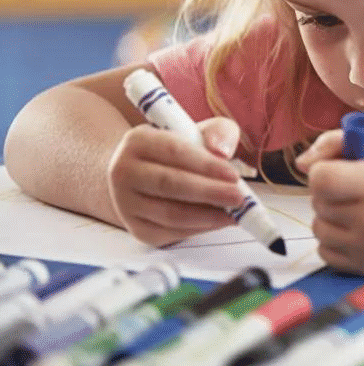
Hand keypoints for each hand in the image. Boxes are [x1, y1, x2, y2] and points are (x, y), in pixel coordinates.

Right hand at [107, 117, 246, 246]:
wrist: (143, 178)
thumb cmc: (178, 153)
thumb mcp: (198, 132)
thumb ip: (217, 132)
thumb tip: (222, 151)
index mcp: (138, 141)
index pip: (174, 151)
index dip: (206, 165)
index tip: (233, 175)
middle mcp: (124, 172)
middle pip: (169, 185)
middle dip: (209, 193)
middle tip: (238, 197)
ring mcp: (127, 204)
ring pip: (171, 214)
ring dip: (208, 215)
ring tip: (235, 212)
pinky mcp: (138, 229)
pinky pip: (172, 233)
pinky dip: (201, 228)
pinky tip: (221, 220)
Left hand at [295, 131, 363, 274]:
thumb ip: (336, 142)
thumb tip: (300, 164)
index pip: (319, 178)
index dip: (324, 170)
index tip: (340, 170)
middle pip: (317, 202)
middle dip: (330, 193)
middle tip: (357, 190)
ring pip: (318, 228)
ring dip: (330, 217)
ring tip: (358, 210)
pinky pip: (325, 252)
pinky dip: (335, 240)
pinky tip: (357, 231)